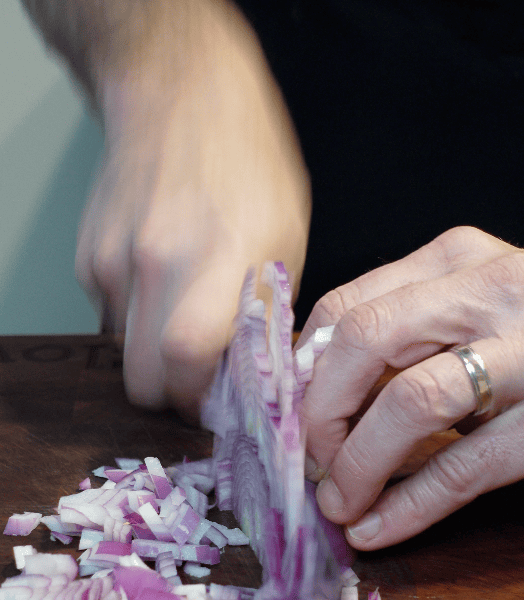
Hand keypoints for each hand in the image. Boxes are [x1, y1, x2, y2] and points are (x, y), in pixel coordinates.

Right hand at [75, 4, 309, 420]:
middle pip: (142, 381)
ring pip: (124, 354)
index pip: (187, 362)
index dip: (199, 400)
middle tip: (199, 377)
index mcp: (220, 257)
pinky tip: (161, 279)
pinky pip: (111, 317)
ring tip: (183, 311)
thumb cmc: (248, 162)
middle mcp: (157, 262)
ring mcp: (114, 259)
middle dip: (171, 393)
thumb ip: (263, 313)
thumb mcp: (287, 237)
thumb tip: (248, 373)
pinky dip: (136, 317)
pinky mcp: (89, 257)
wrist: (180, 94)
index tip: (215, 402)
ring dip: (153, 353)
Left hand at [298, 226, 523, 548]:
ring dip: (357, 465)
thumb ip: (407, 326)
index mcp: (456, 260)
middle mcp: (488, 292)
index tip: (291, 417)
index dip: (304, 371)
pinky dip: (408, 506)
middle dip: (321, 413)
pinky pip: (463, 467)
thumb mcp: (473, 303)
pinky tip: (377, 529)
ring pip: (411, 403)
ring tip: (339, 504)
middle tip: (311, 462)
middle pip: (364, 342)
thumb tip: (316, 388)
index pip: (346, 306)